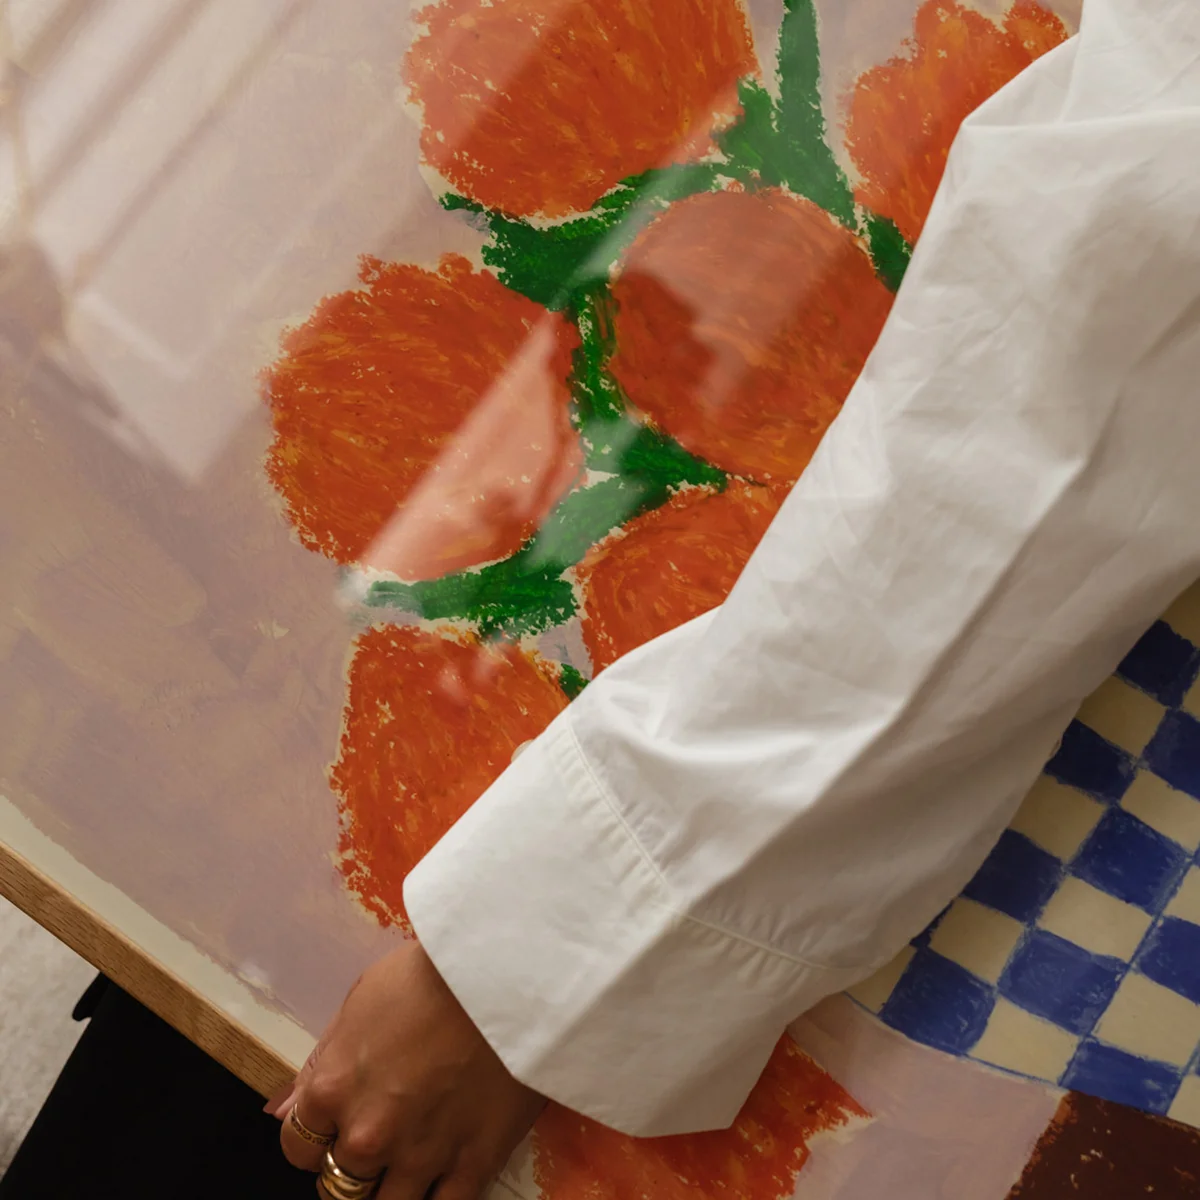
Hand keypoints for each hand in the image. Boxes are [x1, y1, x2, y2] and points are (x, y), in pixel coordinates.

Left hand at [268, 940, 544, 1198]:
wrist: (506, 976)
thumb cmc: (431, 974)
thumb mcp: (362, 1000)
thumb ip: (322, 1063)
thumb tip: (285, 1110)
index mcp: (333, 1091)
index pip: (298, 1148)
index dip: (319, 1137)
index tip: (338, 1125)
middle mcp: (368, 1135)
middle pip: (340, 1185)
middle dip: (354, 1165)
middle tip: (382, 1137)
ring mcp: (421, 1157)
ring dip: (392, 1188)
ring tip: (411, 1159)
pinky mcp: (473, 1165)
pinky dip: (438, 1198)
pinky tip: (442, 1182)